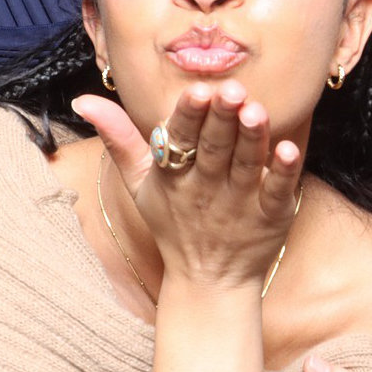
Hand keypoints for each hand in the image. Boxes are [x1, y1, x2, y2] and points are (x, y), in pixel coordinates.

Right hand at [73, 81, 301, 291]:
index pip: (179, 141)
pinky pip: (277, 192)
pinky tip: (288, 150)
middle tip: (232, 90)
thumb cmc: (174, 223)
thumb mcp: (139, 185)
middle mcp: (207, 187)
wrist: (209, 281)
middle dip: (222, 118)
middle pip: (215, 148)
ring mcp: (241, 202)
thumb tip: (83, 99)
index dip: (188, 116)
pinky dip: (283, 173)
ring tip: (256, 111)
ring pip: (246, 165)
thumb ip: (118, 139)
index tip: (198, 92)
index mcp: (175, 176)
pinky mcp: (271, 216)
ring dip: (252, 138)